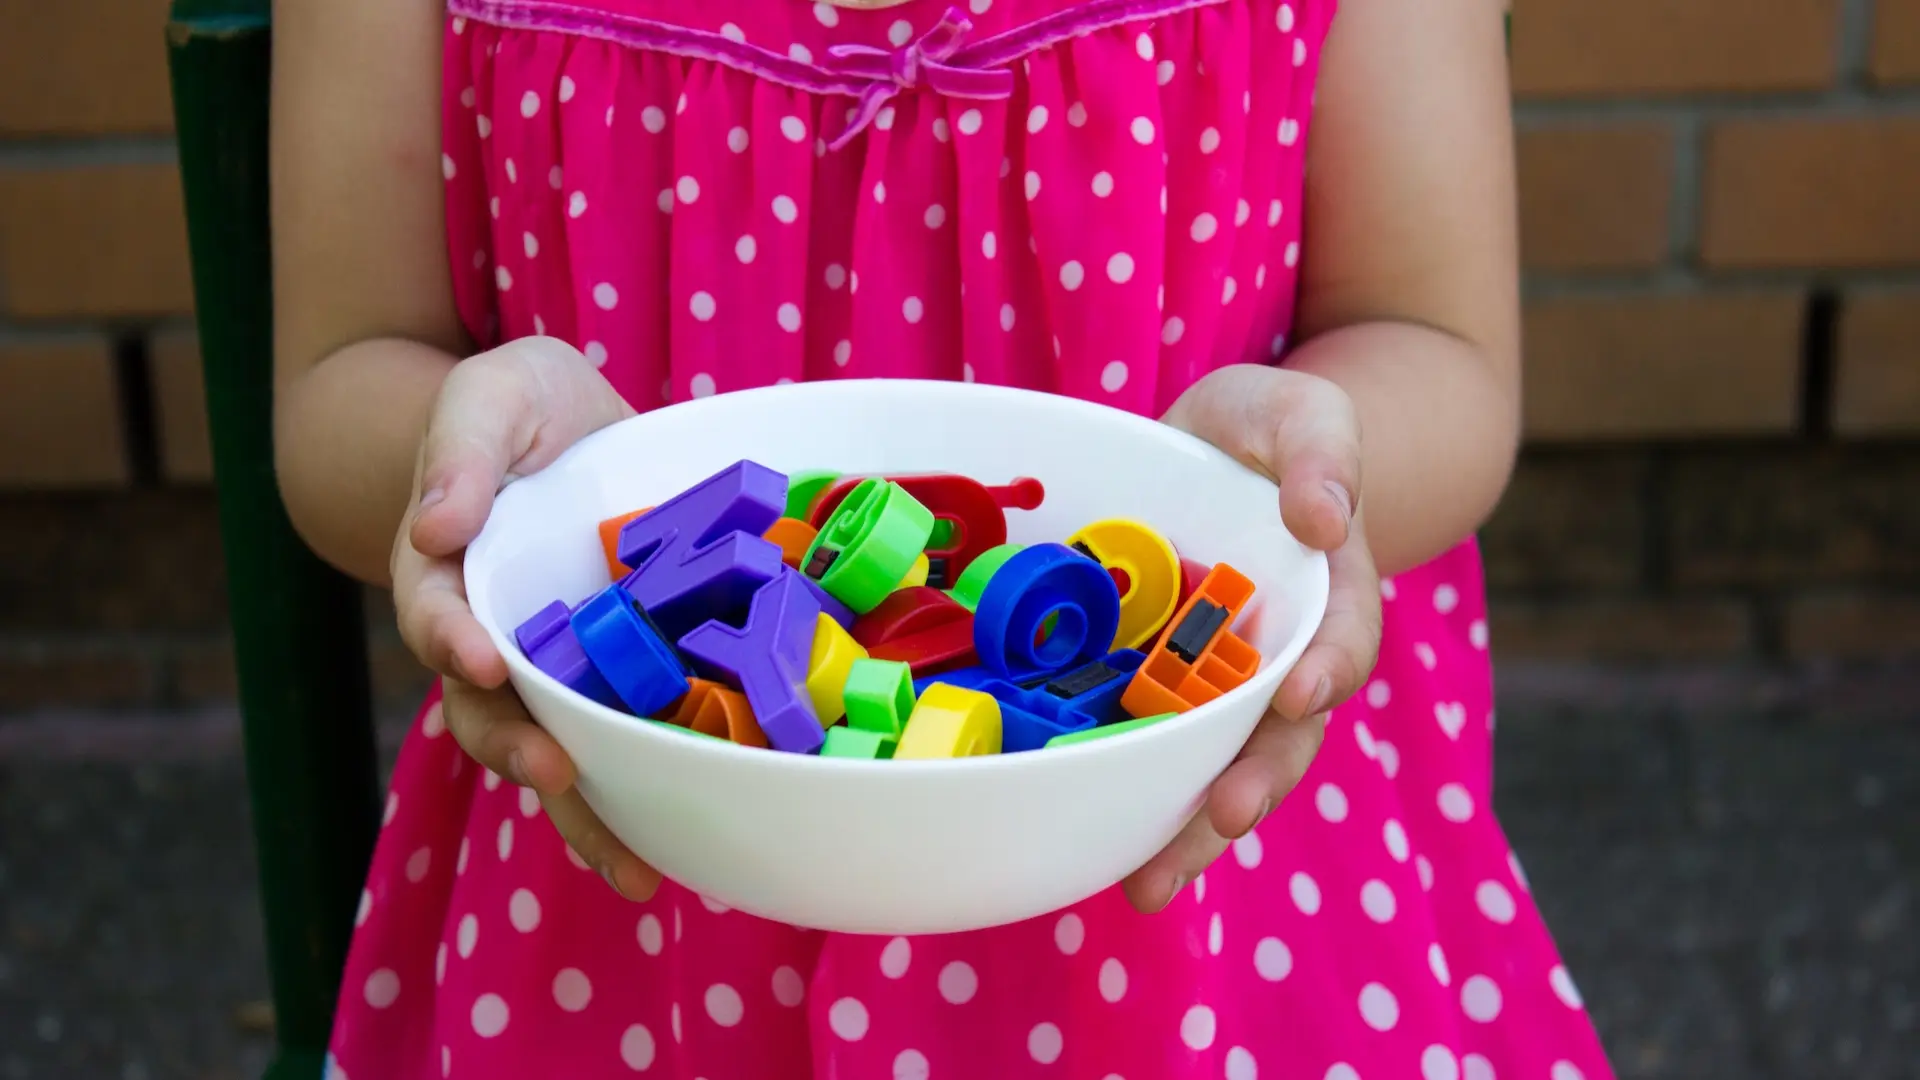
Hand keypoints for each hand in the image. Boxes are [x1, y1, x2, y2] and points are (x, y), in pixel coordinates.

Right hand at [391, 337, 657, 900]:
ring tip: (630, 868)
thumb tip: (436, 523)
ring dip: (586, 811)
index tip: (483, 658)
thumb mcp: (488, 395)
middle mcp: (492, 635)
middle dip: (518, 746)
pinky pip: (622, 737)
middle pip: (488, 710)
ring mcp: (553, 664)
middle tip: (556, 772)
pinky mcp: (614, 672)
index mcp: (446, 571)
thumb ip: (459, 450)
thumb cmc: (516, 407)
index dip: (454, 639)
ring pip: (555, 748)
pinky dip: (643, 793)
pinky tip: (682, 848)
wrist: (564, 424)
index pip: (435, 613)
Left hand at [1122, 364, 1383, 912]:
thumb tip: (1322, 518)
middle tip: (1224, 820)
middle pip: (1282, 735)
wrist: (1217, 446)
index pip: (1341, 641)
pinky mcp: (1158, 686)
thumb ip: (1323, 453)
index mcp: (1328, 594)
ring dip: (1189, 830)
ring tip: (1148, 886)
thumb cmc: (1267, 428)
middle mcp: (1281, 655)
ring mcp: (1219, 681)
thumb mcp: (1302, 413)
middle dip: (1256, 783)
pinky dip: (1130, 800)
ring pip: (1216, 764)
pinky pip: (1151, 748)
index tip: (1300, 694)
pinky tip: (1094, 848)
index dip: (1325, 671)